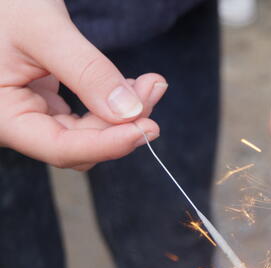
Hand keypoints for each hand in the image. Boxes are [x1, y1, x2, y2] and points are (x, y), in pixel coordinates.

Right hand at [0, 0, 165, 169]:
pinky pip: (86, 118)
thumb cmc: (3, 5)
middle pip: (81, 144)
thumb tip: (129, 111)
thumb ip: (86, 71)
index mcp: (3, 117)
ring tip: (150, 83)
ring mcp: (32, 116)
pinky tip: (133, 86)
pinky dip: (112, 105)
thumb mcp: (43, 31)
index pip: (61, 148)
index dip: (107, 145)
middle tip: (153, 89)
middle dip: (123, 123)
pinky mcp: (46, 105)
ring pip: (88, 134)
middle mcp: (16, 124)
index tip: (146, 129)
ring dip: (124, 114)